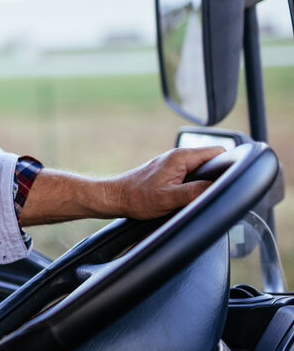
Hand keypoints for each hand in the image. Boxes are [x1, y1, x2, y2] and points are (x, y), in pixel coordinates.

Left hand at [103, 146, 226, 219]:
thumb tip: (216, 188)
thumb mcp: (169, 198)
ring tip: (206, 195)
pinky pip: (191, 174)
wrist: (115, 197)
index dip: (230, 164)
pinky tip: (193, 196)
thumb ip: (194, 192)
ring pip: (202, 168)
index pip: (218, 152)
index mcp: (182, 157)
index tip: (235, 179)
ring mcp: (174, 164)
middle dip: (220, 174)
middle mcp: (178, 156)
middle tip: (220, 191)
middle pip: (212, 160)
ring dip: (207, 180)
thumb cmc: (137, 198)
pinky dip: (196, 183)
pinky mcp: (169, 172)